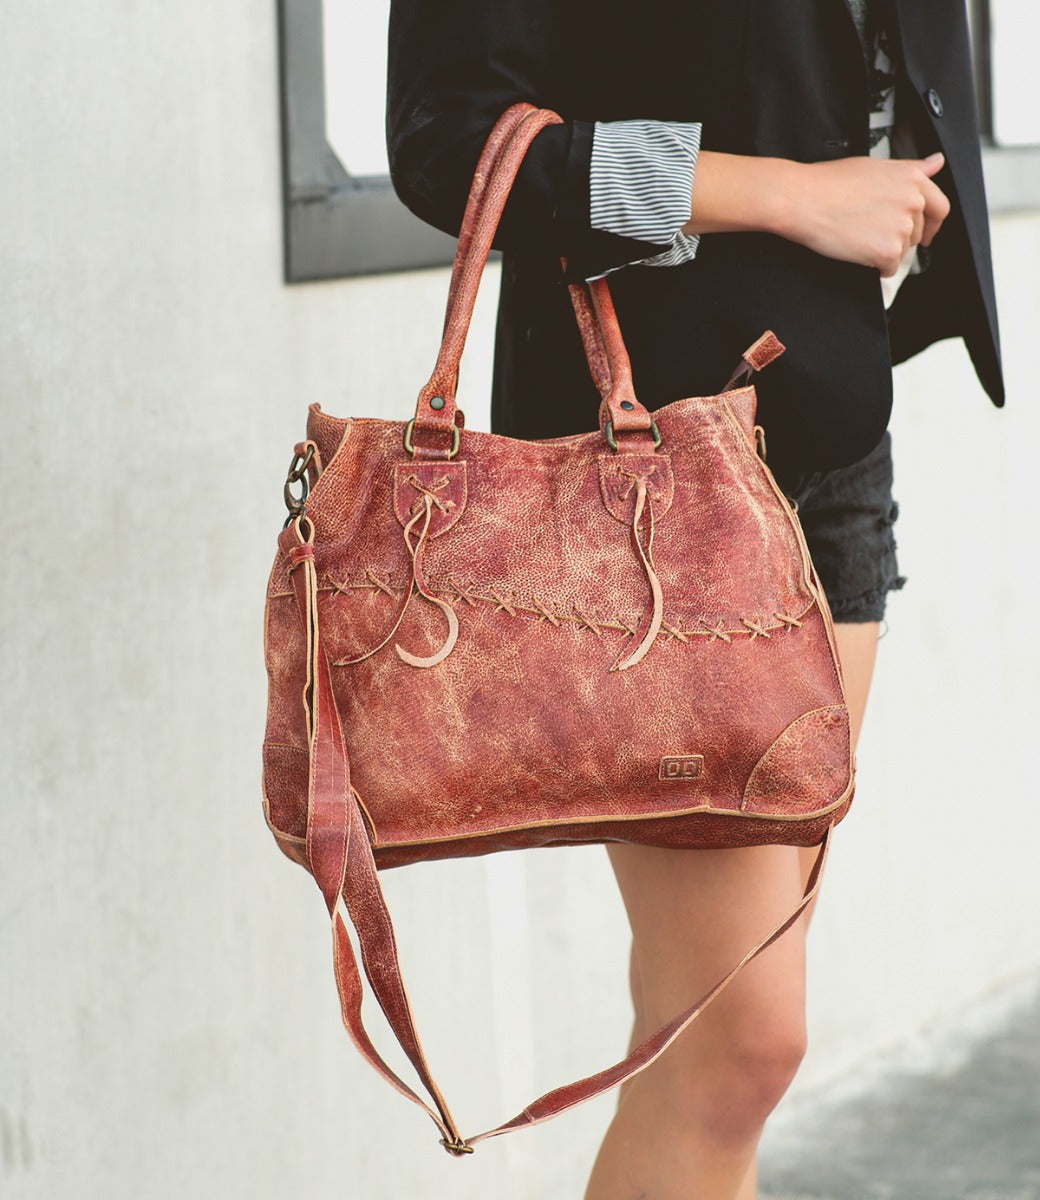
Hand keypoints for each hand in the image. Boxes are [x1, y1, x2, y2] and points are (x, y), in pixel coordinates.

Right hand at [685, 151, 950, 274]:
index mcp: (913, 178)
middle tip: (874, 236)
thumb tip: (935, 162)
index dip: (933, 223)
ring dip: (884, 250)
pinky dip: (875, 266)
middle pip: (918, 233)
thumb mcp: (876, 166)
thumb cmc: (830, 182)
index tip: (926, 233)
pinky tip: (857, 251)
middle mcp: (913, 201)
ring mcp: (902, 227)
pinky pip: (889, 269)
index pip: (939, 206)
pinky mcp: (888, 251)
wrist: (804, 200)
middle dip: (900, 238)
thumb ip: (909, 170)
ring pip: (903, 251)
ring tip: (858, 237)